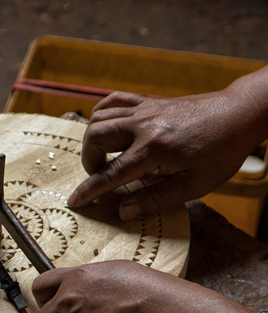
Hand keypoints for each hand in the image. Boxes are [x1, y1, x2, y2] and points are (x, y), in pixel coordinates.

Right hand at [67, 70, 267, 219]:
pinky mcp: (149, 101)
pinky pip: (114, 101)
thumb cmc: (220, 152)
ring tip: (105, 155)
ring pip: (100, 117)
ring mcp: (145, 110)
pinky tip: (108, 128)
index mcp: (154, 150)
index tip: (75, 200)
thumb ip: (155, 198)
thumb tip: (124, 211)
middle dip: (89, 159)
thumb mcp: (193, 186)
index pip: (112, 173)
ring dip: (94, 138)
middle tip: (100, 174)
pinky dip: (102, 113)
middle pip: (96, 137)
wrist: (237, 115)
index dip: (90, 190)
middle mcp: (144, 126)